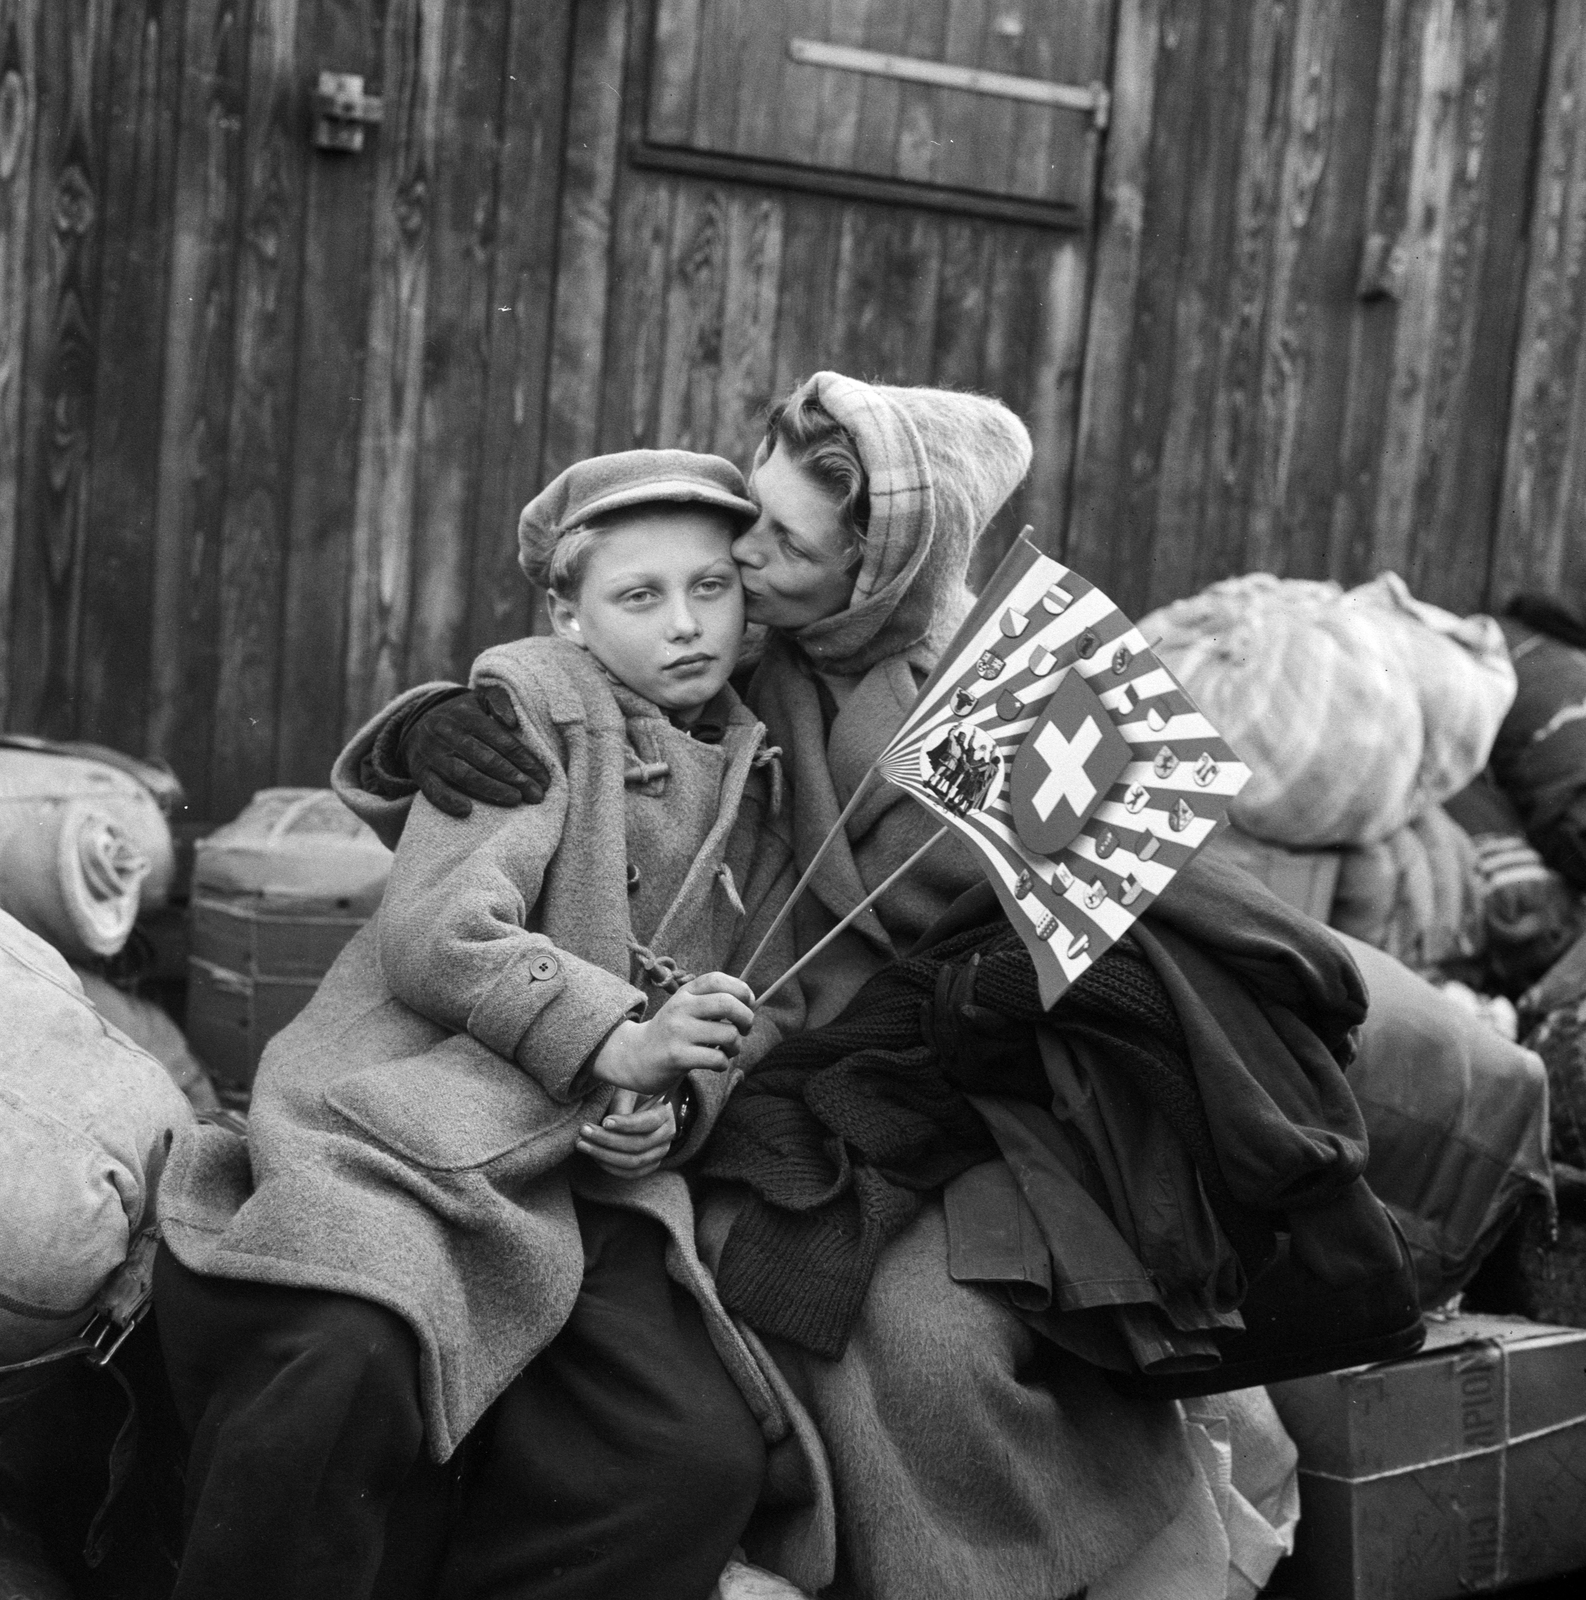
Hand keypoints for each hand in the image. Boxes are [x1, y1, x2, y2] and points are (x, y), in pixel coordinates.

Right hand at [399, 684, 549, 816]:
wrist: (416, 724)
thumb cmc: (460, 715)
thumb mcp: (478, 700)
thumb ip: (499, 702)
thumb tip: (512, 722)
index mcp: (466, 716)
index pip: (501, 741)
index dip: (525, 761)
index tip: (543, 778)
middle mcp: (447, 733)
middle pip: (486, 759)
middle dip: (515, 778)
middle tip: (536, 795)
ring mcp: (432, 753)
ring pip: (463, 774)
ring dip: (491, 789)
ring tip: (515, 800)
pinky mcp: (419, 771)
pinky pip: (432, 789)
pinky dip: (448, 800)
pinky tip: (467, 811)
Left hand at [576, 1088, 676, 1179]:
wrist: (642, 1108)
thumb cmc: (632, 1095)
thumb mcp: (628, 1091)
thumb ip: (622, 1104)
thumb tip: (608, 1124)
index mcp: (665, 1113)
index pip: (648, 1122)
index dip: (625, 1124)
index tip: (604, 1121)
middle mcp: (667, 1135)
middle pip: (638, 1144)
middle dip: (607, 1140)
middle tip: (584, 1131)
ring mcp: (660, 1153)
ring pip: (633, 1162)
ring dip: (604, 1155)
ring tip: (582, 1144)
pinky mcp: (650, 1165)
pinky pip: (630, 1173)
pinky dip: (610, 1167)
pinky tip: (594, 1156)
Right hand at [590, 973, 754, 1095]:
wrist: (635, 1057)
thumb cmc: (672, 1033)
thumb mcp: (686, 1009)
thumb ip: (712, 1002)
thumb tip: (751, 1003)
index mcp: (685, 993)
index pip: (717, 979)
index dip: (741, 989)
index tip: (748, 1002)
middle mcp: (681, 1008)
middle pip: (727, 1003)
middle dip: (747, 1017)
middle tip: (745, 1029)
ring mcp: (678, 1032)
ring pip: (728, 1034)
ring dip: (736, 1045)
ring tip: (728, 1049)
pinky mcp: (677, 1056)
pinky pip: (717, 1058)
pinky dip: (723, 1063)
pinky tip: (716, 1063)